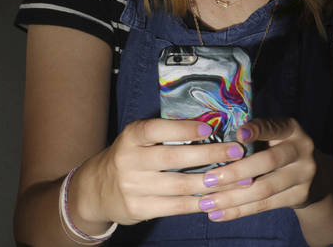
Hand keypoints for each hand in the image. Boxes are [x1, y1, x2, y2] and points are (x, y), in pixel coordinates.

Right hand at [75, 118, 247, 224]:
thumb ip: (165, 133)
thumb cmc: (130, 157)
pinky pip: (176, 206)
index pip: (157, 129)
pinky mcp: (139, 208)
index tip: (211, 128)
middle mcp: (129, 160)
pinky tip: (217, 197)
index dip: (184, 129)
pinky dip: (199, 202)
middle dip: (210, 155)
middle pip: (174, 158)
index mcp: (131, 137)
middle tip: (237, 151)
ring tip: (237, 176)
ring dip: (212, 182)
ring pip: (180, 185)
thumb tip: (211, 124)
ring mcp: (133, 187)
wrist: (96, 190)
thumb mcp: (138, 139)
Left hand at [191, 117, 327, 221]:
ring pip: (264, 188)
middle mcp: (302, 149)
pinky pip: (265, 205)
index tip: (238, 134)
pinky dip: (240, 210)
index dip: (256, 130)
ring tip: (207, 202)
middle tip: (208, 180)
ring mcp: (304, 174)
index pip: (273, 127)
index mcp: (291, 129)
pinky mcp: (300, 195)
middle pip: (267, 161)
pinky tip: (219, 214)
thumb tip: (214, 144)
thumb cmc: (279, 150)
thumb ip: (254, 137)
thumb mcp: (274, 137)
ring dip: (232, 197)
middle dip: (235, 172)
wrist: (314, 177)